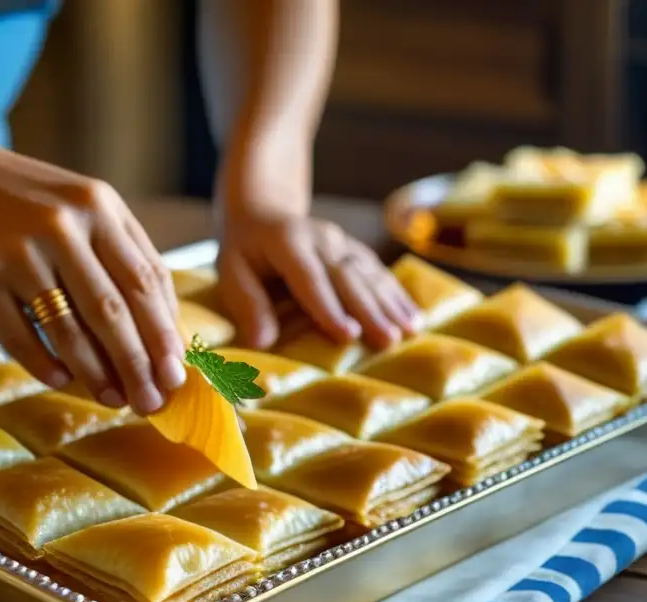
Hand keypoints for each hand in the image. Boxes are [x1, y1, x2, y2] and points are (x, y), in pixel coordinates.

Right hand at [0, 127, 184, 413]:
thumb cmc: (18, 199)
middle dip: (141, 364)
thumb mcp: (79, 205)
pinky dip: (46, 364)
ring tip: (115, 399)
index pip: (147, 280)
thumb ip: (121, 252)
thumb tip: (162, 327)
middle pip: (116, 310)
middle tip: (154, 400)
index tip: (177, 372)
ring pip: (71, 329)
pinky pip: (21, 336)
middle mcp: (63, 226)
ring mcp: (19, 253)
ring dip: (98, 374)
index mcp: (98, 207)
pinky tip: (62, 381)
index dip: (165, 333)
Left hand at [216, 212, 421, 349]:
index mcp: (287, 241)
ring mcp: (342, 242)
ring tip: (411, 330)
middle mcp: (321, 238)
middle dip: (370, 310)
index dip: (329, 306)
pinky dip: (398, 295)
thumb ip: (247, 305)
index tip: (347, 335)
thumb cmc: (246, 253)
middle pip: (348, 276)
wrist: (264, 213)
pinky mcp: (356, 250)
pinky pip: (379, 273)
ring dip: (392, 303)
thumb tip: (262, 344)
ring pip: (370, 274)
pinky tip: (415, 316)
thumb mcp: (232, 272)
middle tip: (389, 340)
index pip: (310, 277)